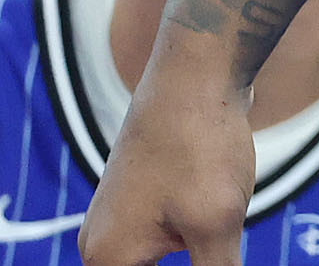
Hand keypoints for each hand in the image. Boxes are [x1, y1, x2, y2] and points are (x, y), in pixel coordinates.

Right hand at [80, 52, 253, 265]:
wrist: (197, 72)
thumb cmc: (200, 146)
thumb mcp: (216, 224)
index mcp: (107, 260)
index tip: (204, 251)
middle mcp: (101, 244)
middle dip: (192, 263)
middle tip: (212, 243)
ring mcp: (120, 219)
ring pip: (157, 263)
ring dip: (195, 255)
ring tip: (215, 221)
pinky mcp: (144, 200)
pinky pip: (164, 240)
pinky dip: (192, 244)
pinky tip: (216, 229)